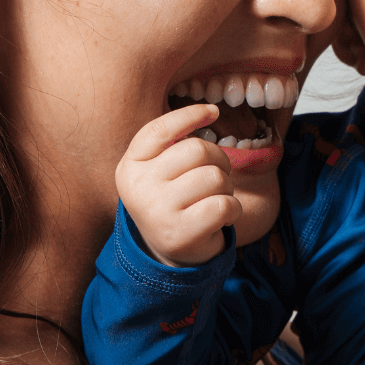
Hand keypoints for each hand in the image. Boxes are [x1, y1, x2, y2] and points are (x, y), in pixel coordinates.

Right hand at [116, 103, 240, 266]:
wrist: (169, 253)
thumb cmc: (172, 201)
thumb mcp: (159, 170)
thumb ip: (174, 142)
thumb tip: (209, 111)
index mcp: (130, 166)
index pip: (160, 129)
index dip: (190, 115)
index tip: (213, 111)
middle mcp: (139, 187)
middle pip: (197, 149)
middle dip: (219, 161)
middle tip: (216, 179)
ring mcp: (158, 211)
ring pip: (215, 177)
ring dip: (226, 188)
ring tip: (214, 200)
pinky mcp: (181, 233)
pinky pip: (224, 205)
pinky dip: (233, 210)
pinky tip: (221, 218)